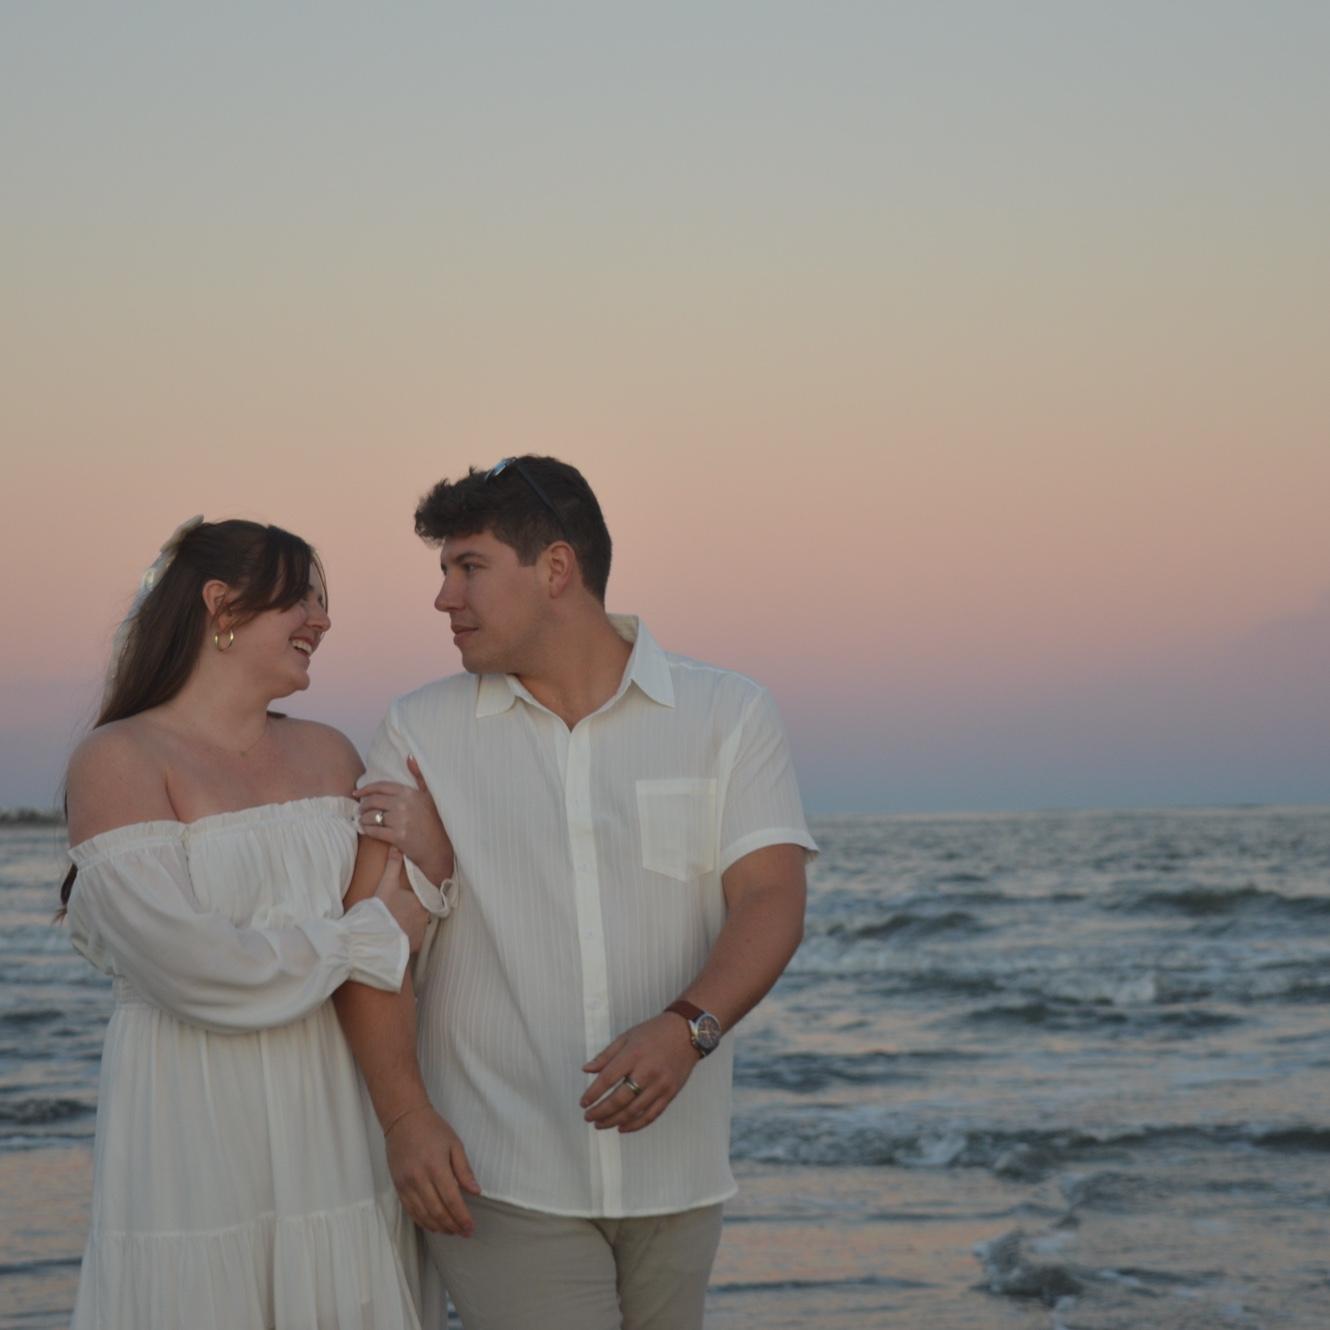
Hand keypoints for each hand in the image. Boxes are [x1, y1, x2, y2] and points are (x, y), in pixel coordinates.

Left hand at [357, 756, 454, 885]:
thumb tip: (409, 756)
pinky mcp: (397, 836)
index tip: (357, 792)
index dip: (366, 789)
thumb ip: (419, 775)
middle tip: (361, 809)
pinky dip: (367, 830)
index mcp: (409, 793)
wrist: (438, 847)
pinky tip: (366, 829)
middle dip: (363, 805)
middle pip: (373, 801)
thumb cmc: (433, 821)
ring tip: (363, 820)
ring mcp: (400, 821)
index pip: (381, 787)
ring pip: (371, 816)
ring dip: (363, 818)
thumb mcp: (429, 795)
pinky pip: (374, 831)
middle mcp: (404, 805)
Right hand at [373, 849, 429, 952]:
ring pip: (416, 928)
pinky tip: (394, 939)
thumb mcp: (386, 884)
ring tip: (393, 928)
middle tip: (394, 916)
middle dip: (409, 915)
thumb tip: (397, 848)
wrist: (374, 936)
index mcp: (420, 901)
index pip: (419, 899)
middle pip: (418, 914)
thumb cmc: (381, 909)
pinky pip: (413, 943)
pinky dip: (406, 941)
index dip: (410, 901)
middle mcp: (424, 918)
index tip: (401, 904)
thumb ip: (393, 865)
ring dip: (408, 928)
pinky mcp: (416, 947)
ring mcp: (420, 933)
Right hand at [386, 1105, 480, 1235]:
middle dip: (452, 1225)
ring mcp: (406, 1184)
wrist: (403, 1119)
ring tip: (452, 1232)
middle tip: (464, 1233)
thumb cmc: (433, 1129)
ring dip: (439, 1227)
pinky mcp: (398, 1187)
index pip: (451, 1199)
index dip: (462, 1217)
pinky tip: (433, 1226)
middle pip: (437, 1211)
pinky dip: (423, 1222)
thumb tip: (476, 1192)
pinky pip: (410, 1211)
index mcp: (436, 1166)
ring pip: (423, 1215)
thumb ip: (464, 1170)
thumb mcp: (454, 1144)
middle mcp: (419, 1178)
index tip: (471, 1227)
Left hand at [580, 1012, 699, 1133]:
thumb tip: (586, 1070)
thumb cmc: (654, 1032)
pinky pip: (651, 1115)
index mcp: (633, 1055)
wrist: (687, 1033)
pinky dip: (636, 1125)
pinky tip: (622, 1127)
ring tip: (600, 1124)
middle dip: (601, 1112)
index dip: (593, 1093)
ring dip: (614, 1121)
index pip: (608, 1079)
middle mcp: (647, 1071)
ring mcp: (660, 1085)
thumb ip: (606, 1055)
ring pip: (634, 1111)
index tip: (583, 1103)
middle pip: (620, 1099)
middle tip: (588, 1117)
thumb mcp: (627, 1037)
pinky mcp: (670, 1093)